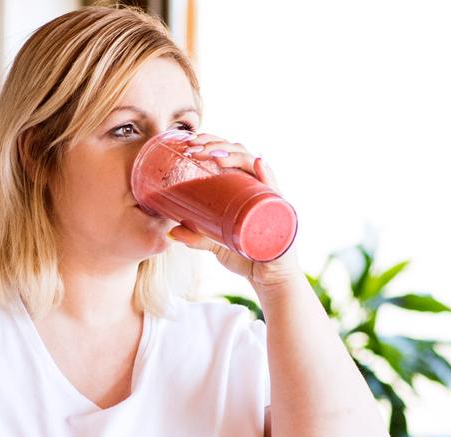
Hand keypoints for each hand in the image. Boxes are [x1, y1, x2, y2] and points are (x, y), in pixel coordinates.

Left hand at [165, 133, 302, 289]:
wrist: (270, 280)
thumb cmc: (246, 255)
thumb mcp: (216, 245)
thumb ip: (196, 238)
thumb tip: (170, 233)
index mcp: (245, 187)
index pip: (231, 154)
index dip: (212, 143)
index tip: (190, 143)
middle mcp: (259, 186)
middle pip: (240, 153)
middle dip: (217, 146)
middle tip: (194, 148)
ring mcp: (270, 196)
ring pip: (255, 165)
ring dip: (235, 155)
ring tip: (214, 156)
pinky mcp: (280, 212)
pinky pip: (275, 189)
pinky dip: (267, 175)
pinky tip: (257, 164)